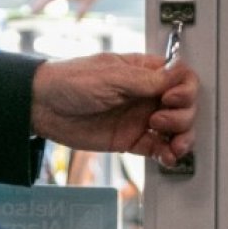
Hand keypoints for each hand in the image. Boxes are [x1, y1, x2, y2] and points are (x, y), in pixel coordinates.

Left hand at [30, 54, 198, 168]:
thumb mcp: (111, 76)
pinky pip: (158, 148)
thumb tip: (180, 76)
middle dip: (182, 117)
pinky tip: (166, 157)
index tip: (171, 99)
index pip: (182, 77)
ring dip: (181, 138)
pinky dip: (167, 154)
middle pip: (185, 106)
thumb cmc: (70, 81)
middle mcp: (146, 94)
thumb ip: (147, 80)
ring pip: (176, 129)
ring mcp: (140, 118)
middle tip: (159, 120)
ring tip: (171, 145)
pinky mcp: (130, 139)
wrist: (42, 107)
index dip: (185, 90)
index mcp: (144, 71)